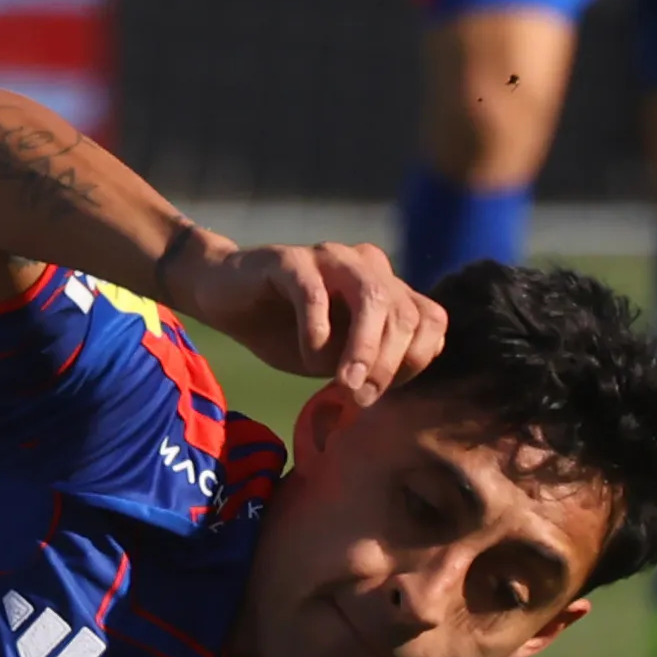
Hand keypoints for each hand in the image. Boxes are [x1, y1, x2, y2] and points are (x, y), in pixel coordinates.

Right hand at [162, 234, 445, 402]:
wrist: (225, 299)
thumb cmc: (284, 331)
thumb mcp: (336, 357)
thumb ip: (370, 363)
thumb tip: (396, 383)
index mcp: (387, 288)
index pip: (430, 320)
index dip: (416, 360)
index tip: (385, 393)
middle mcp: (367, 266)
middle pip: (404, 313)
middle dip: (388, 363)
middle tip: (360, 398)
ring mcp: (330, 257)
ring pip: (372, 298)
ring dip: (364, 348)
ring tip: (344, 383)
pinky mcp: (289, 260)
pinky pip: (315, 293)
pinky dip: (317, 330)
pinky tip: (307, 353)